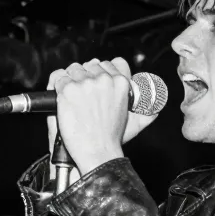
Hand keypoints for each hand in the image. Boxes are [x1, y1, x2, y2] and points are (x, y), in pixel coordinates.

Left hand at [46, 58, 158, 175]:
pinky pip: (58, 79)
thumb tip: (156, 107)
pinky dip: (58, 88)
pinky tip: (64, 100)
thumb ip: (147, 113)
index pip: (109, 63)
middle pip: (89, 65)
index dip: (101, 72)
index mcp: (120, 83)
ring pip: (72, 70)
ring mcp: (85, 83)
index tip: (97, 83)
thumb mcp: (136, 123)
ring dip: (70, 82)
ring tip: (74, 100)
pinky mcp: (68, 90)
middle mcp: (104, 80)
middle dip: (85, 78)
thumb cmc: (112, 139)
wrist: (96, 152)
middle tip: (84, 97)